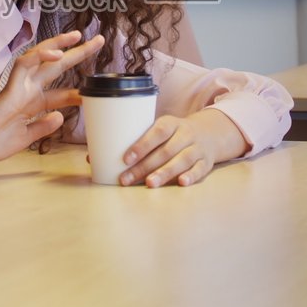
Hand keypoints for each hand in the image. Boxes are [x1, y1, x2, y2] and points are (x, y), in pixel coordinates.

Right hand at [0, 31, 104, 166]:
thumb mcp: (24, 138)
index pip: (61, 94)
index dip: (79, 93)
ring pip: (41, 57)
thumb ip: (42, 126)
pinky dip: (40, 56)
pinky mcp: (8, 88)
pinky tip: (57, 53)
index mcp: (31, 105)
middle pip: (57, 68)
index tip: (96, 93)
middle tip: (99, 41)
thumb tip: (61, 117)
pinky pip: (24, 65)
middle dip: (78, 54)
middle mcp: (27, 92)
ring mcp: (18, 88)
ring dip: (60, 44)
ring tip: (79, 35)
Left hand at [118, 108, 249, 187]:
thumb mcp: (160, 130)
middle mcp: (186, 134)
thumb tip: (96, 159)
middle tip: (127, 179)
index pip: (157, 132)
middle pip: (166, 150)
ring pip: (182, 160)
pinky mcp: (206, 162)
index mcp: (171, 123)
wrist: (209, 134)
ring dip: (165, 172)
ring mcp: (198, 148)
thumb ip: (137, 141)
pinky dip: (191, 176)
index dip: (142, 145)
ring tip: (150, 184)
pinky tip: (181, 183)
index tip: (125, 159)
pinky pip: (199, 170)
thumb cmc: (173, 135)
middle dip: (145, 166)